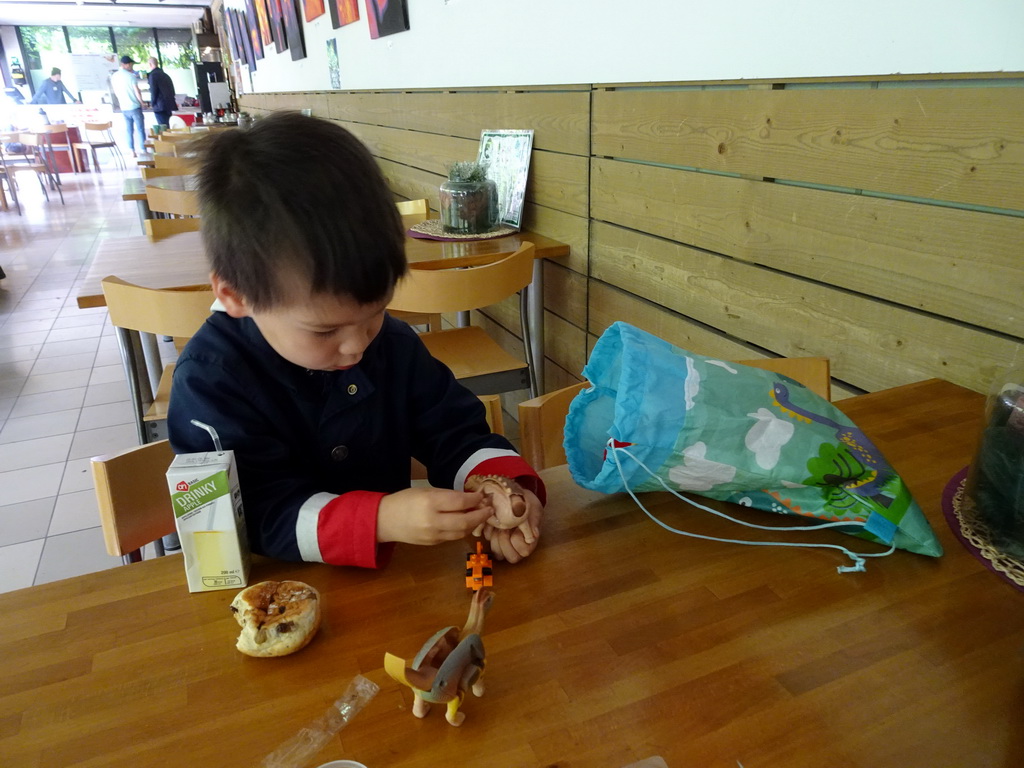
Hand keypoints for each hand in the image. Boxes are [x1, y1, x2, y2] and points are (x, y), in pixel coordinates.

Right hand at [377, 487, 493, 546]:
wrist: (384, 521)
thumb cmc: (405, 500)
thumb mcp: (425, 491)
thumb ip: (448, 495)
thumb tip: (471, 498)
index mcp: (430, 503)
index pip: (461, 502)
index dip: (476, 499)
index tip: (483, 495)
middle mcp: (433, 521)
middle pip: (465, 521)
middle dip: (481, 515)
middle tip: (490, 508)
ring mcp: (433, 535)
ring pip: (462, 532)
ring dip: (475, 524)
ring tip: (481, 515)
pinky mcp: (433, 544)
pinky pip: (453, 537)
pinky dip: (463, 529)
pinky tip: (467, 522)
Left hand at [480, 490, 541, 562]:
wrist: (516, 495)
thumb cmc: (528, 503)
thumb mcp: (534, 508)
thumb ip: (534, 520)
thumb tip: (534, 534)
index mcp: (530, 542)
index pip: (524, 552)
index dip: (518, 541)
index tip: (516, 527)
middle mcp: (517, 547)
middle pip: (510, 557)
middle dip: (504, 542)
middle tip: (504, 528)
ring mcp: (504, 543)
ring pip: (497, 553)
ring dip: (495, 538)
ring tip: (498, 525)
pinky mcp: (492, 536)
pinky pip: (487, 539)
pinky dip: (487, 529)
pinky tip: (492, 520)